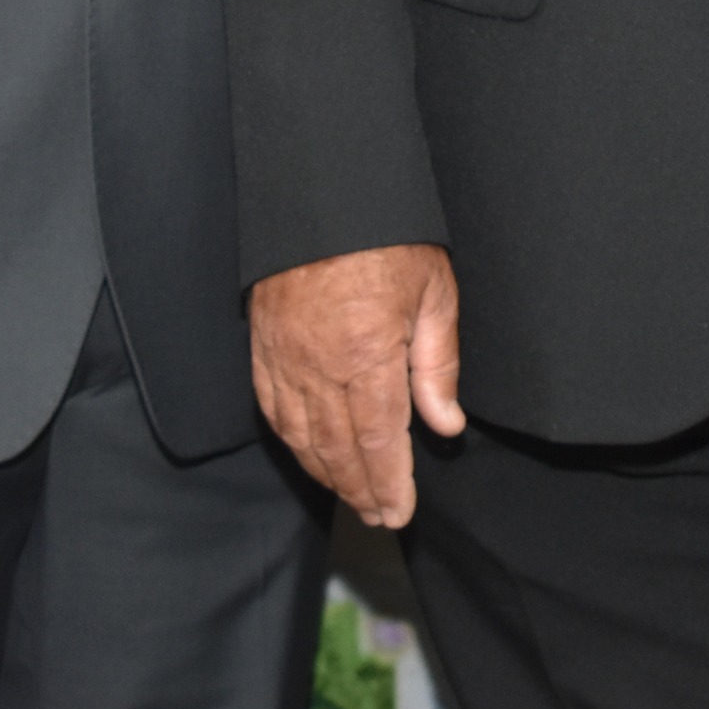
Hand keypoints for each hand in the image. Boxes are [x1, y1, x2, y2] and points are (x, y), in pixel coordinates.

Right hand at [251, 243, 463, 526]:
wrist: (321, 192)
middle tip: (379, 516)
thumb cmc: (386, 237)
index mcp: (367, 354)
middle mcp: (319, 366)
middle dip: (361, 490)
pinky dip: (292, 442)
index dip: (390, 484)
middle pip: (338, 449)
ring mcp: (284, 358)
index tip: (399, 512)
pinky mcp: (262, 347)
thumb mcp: (435, 292)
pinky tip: (309, 454)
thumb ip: (439, 365)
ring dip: (327, 474)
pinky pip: (272, 409)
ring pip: (302, 437)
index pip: (379, 441)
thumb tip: (445, 425)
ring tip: (352, 496)